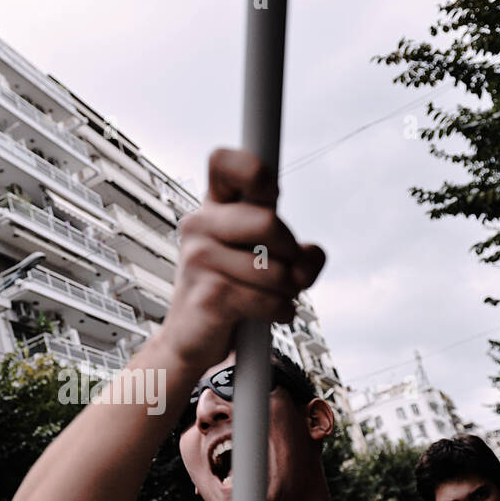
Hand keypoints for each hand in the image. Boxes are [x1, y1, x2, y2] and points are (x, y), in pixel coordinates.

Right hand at [159, 148, 325, 370]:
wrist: (192, 338)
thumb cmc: (232, 291)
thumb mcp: (270, 261)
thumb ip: (301, 254)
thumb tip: (307, 262)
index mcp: (213, 208)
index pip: (223, 162)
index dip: (254, 170)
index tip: (271, 195)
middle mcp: (199, 225)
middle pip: (269, 222)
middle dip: (291, 253)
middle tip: (286, 270)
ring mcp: (198, 259)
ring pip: (275, 269)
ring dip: (289, 290)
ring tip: (274, 296)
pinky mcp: (208, 295)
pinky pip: (268, 300)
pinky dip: (282, 311)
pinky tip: (272, 313)